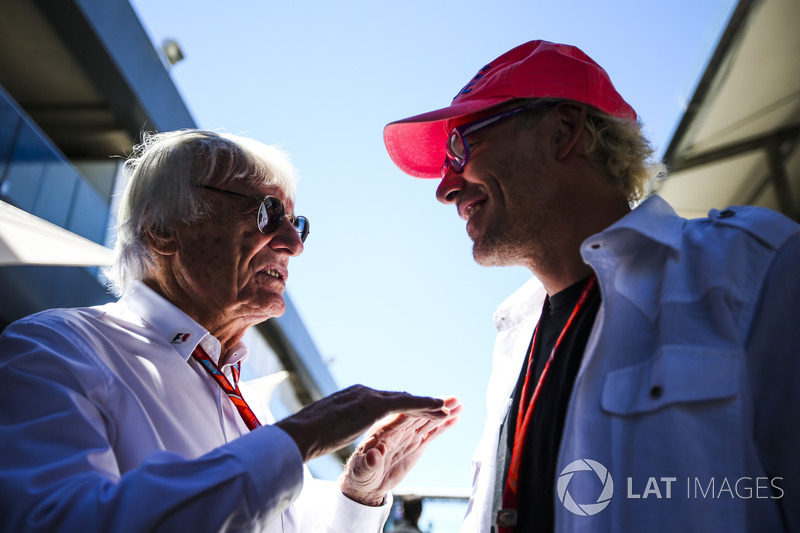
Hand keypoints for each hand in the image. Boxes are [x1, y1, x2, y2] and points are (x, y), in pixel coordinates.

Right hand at [274, 385, 450, 462]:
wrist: (300, 433)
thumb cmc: (307, 436)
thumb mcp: (326, 427)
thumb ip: (337, 425)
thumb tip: (333, 430)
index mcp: (352, 397)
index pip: (383, 400)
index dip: (402, 405)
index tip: (416, 409)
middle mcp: (363, 392)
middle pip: (398, 397)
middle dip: (419, 403)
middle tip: (438, 405)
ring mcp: (369, 396)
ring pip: (406, 400)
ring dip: (428, 404)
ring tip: (446, 407)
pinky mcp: (374, 405)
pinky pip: (407, 404)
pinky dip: (426, 405)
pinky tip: (440, 408)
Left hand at [339, 396, 462, 505]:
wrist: (364, 483)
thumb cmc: (358, 475)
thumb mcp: (361, 471)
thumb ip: (368, 464)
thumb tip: (374, 456)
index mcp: (383, 430)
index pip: (404, 415)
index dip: (420, 408)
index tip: (437, 406)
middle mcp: (397, 429)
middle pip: (419, 413)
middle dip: (436, 406)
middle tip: (454, 400)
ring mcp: (407, 436)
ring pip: (427, 421)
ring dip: (442, 413)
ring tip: (459, 404)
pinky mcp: (414, 445)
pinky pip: (431, 433)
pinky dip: (442, 426)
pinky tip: (454, 419)